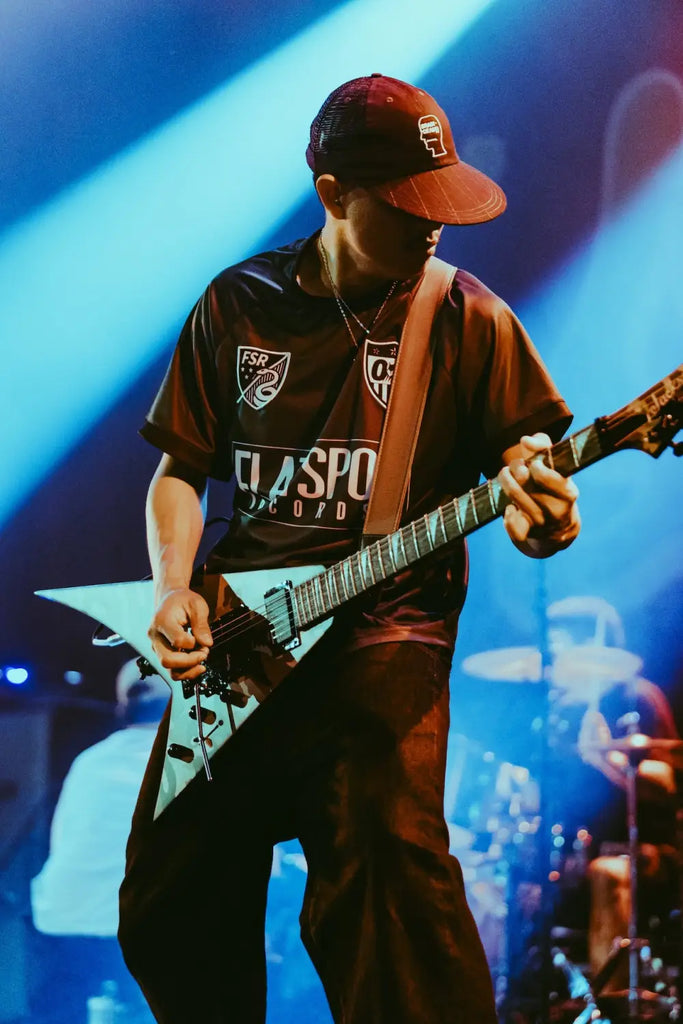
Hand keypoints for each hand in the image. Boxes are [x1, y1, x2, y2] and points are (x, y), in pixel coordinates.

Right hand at [148, 586, 212, 680]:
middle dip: (190, 661)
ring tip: (202, 660)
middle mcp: (155, 636)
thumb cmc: (183, 601)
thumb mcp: (197, 604)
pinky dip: (186, 672)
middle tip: (204, 652)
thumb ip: (202, 624)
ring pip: (168, 669)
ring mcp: (156, 646)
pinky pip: (171, 670)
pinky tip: (197, 666)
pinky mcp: (161, 653)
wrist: (170, 600)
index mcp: (162, 620)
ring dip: (189, 670)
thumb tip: (207, 644)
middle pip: (167, 660)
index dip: (193, 642)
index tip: (201, 637)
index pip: (177, 641)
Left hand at [499, 433, 580, 556]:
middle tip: (515, 467)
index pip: (550, 478)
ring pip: (515, 498)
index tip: (534, 464)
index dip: (538, 467)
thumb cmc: (552, 489)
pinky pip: (510, 523)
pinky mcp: (528, 535)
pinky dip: (507, 513)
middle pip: (526, 483)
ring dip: (506, 482)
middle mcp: (557, 509)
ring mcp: (542, 524)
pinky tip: (511, 508)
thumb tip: (525, 440)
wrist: (558, 531)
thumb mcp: (555, 467)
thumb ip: (543, 446)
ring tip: (506, 476)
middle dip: (515, 469)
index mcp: (568, 492)